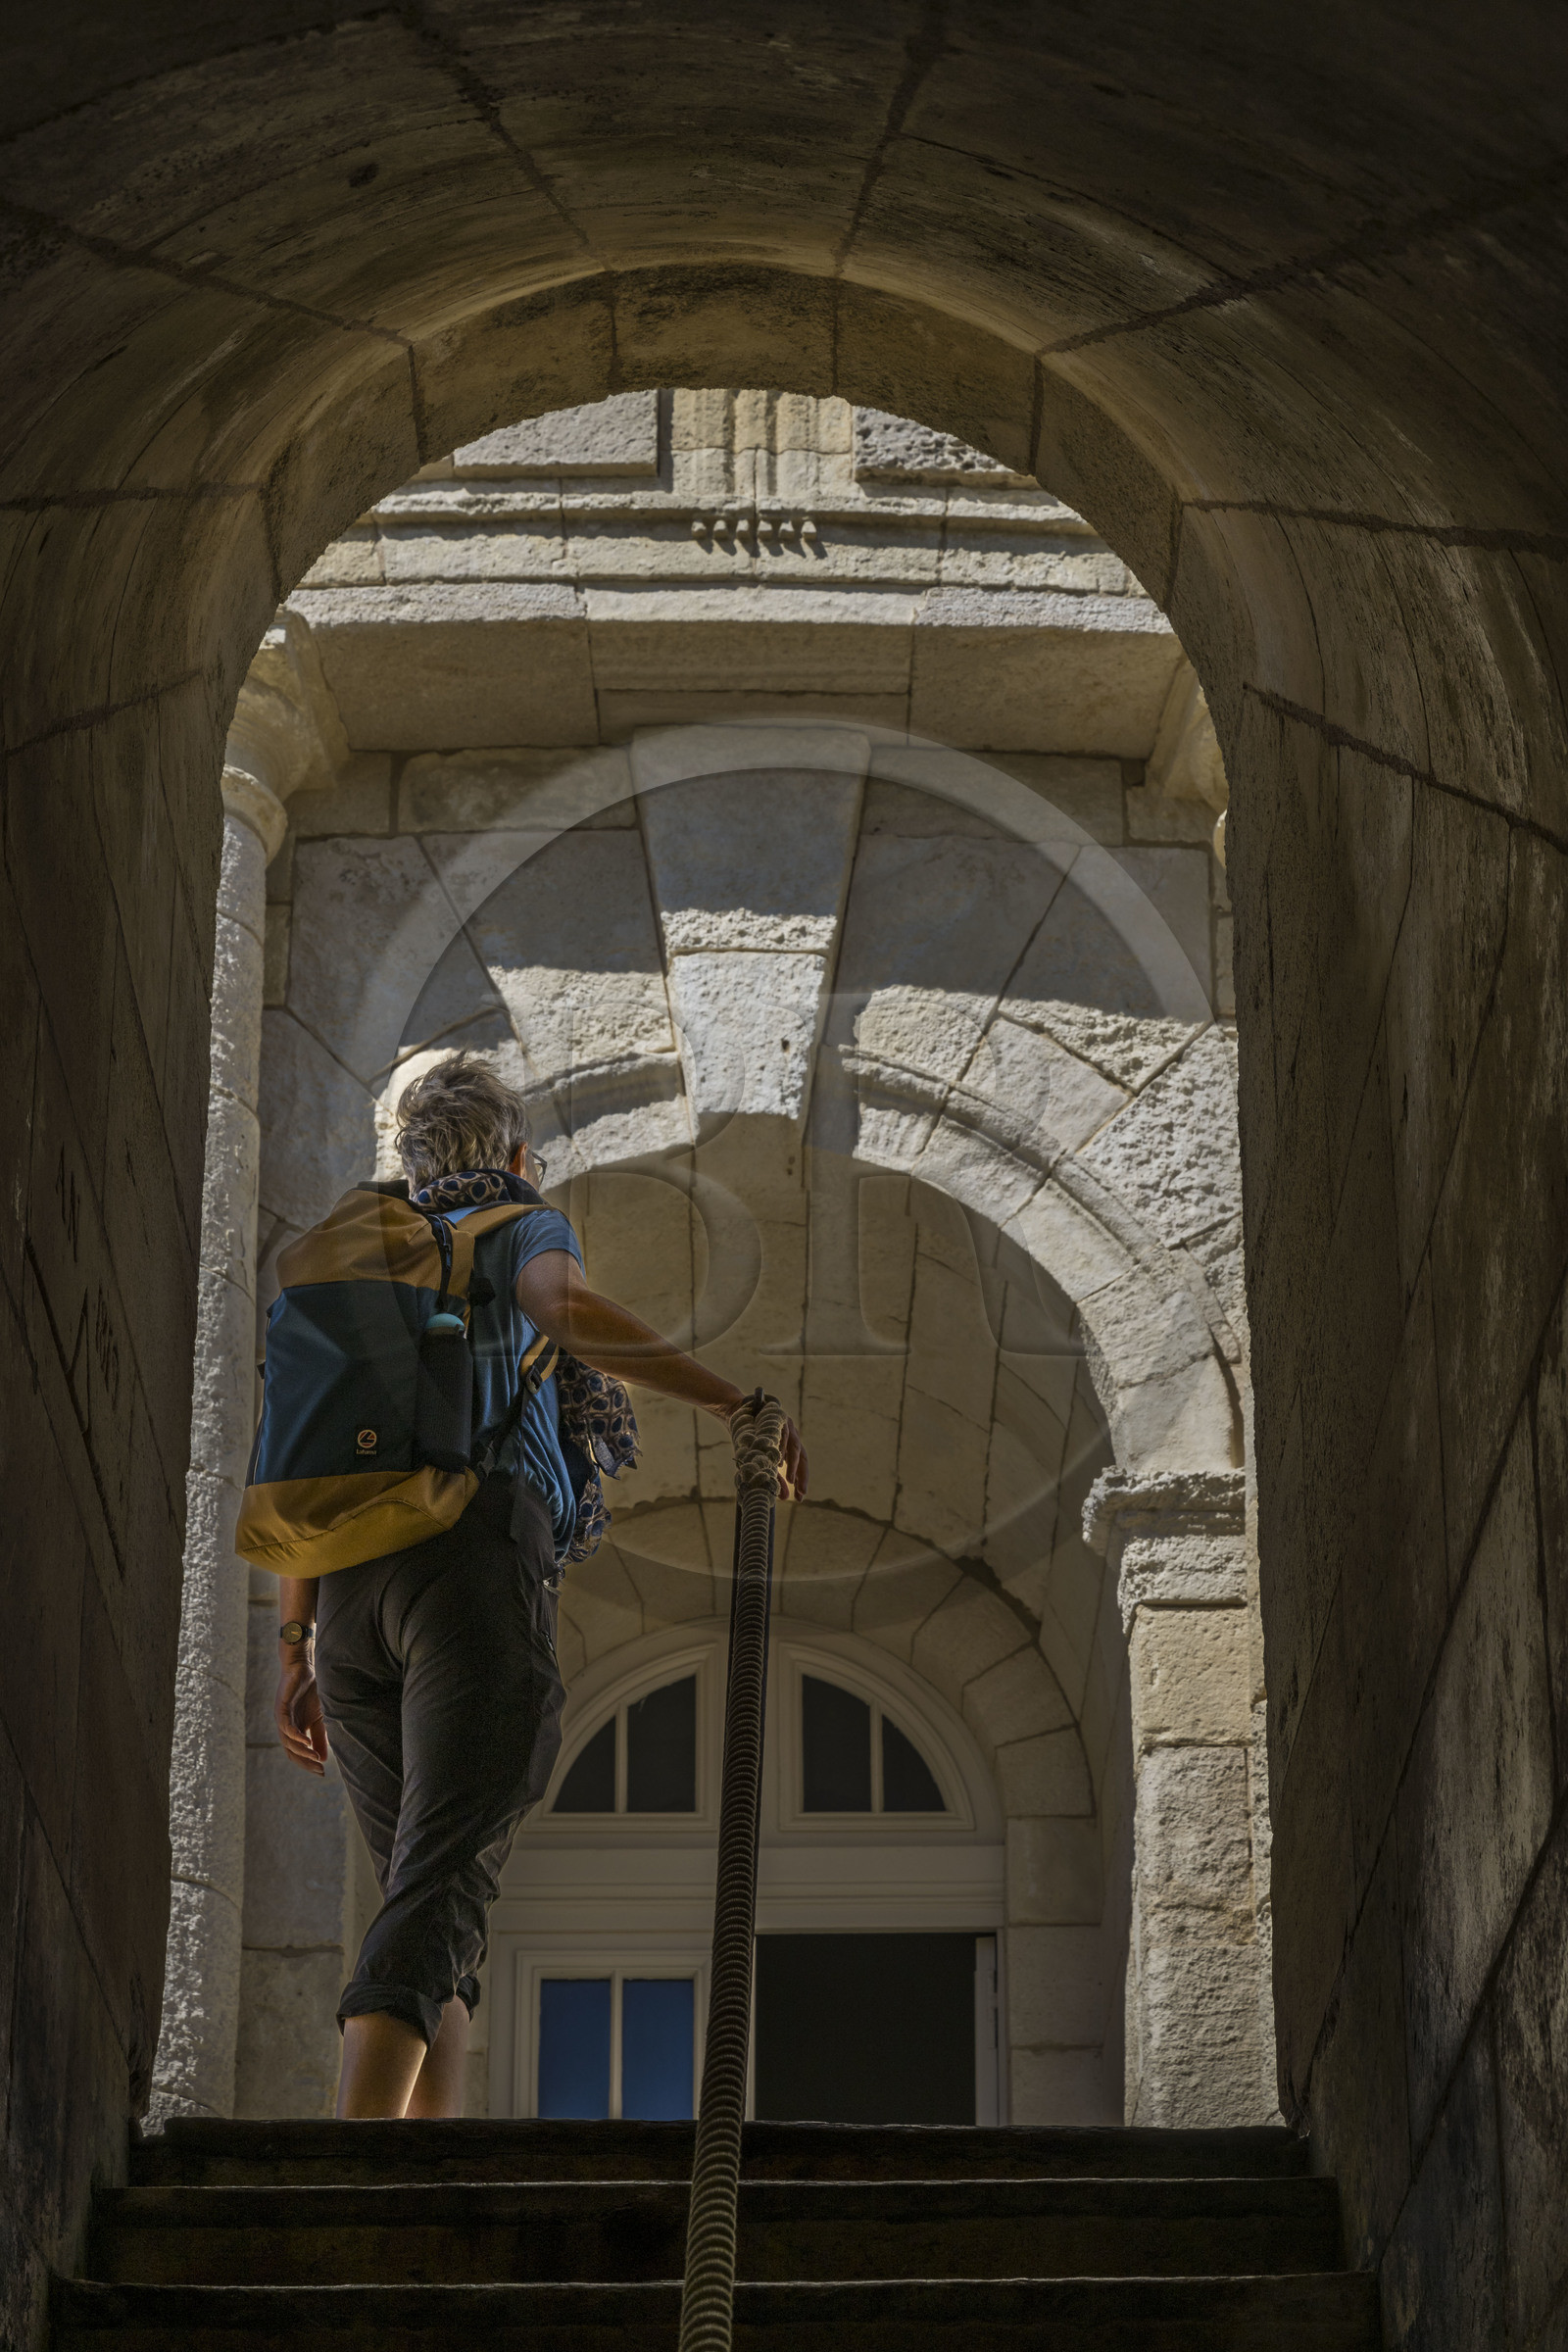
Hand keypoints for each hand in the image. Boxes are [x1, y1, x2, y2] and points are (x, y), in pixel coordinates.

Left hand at [275, 1655, 329, 1775]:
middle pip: (291, 1752)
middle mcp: (286, 1728)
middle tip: (319, 1770)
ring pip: (288, 1743)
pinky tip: (307, 1743)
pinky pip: (286, 1728)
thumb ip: (320, 1736)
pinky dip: (296, 1737)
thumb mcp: (319, 1717)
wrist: (303, 1667)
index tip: (322, 1772)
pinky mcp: (281, 1709)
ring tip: (315, 1757)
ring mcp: (282, 1719)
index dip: (308, 1764)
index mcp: (295, 1730)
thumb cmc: (311, 1690)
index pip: (298, 1754)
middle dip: (305, 1762)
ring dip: (302, 1752)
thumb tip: (323, 1758)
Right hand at [715, 1396, 807, 1501]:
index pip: (801, 1464)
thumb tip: (784, 1497)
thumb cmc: (750, 1439)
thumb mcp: (762, 1459)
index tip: (801, 1497)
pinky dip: (781, 1448)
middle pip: (802, 1456)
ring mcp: (786, 1425)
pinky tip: (778, 1461)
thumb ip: (774, 1475)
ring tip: (790, 1480)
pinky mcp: (778, 1417)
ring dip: (792, 1464)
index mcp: (790, 1445)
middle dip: (802, 1474)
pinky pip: (782, 1434)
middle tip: (800, 1491)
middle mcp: (791, 1435)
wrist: (739, 1414)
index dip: (802, 1480)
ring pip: (794, 1446)